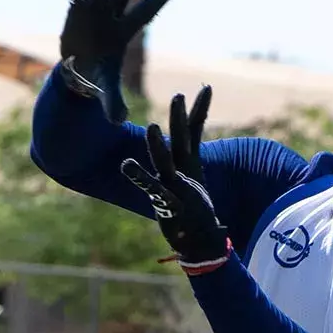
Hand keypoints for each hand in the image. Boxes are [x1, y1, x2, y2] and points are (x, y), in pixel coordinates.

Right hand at [59, 0, 174, 123]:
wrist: (81, 72)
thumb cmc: (99, 80)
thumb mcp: (106, 92)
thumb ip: (113, 103)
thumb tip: (120, 120)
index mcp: (124, 33)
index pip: (143, 14)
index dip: (155, 1)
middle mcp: (111, 15)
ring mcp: (94, 7)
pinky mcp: (77, 5)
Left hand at [121, 87, 229, 272]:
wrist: (202, 245)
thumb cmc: (194, 215)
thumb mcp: (190, 186)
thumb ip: (184, 165)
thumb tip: (187, 150)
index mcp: (189, 166)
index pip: (196, 131)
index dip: (200, 109)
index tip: (206, 87)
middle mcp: (184, 174)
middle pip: (183, 141)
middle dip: (181, 118)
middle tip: (179, 95)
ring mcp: (178, 189)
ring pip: (166, 163)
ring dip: (159, 147)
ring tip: (155, 128)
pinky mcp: (168, 205)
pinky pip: (151, 189)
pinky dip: (139, 177)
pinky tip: (126, 164)